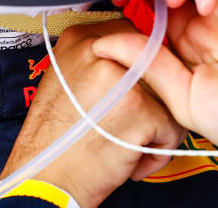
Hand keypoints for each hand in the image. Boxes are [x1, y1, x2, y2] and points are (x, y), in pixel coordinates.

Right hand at [0, 20, 185, 207]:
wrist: (44, 181)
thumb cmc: (56, 138)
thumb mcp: (64, 80)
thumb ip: (96, 59)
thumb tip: (136, 51)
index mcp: (81, 38)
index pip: (133, 37)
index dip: (136, 72)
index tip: (122, 95)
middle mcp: (102, 50)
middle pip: (155, 64)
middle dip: (150, 97)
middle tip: (121, 122)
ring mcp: (122, 78)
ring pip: (169, 95)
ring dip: (156, 124)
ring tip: (126, 141)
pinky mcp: (140, 109)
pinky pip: (172, 127)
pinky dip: (157, 151)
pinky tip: (129, 159)